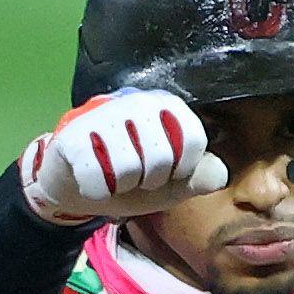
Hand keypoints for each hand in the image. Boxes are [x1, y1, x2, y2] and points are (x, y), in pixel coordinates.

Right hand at [19, 90, 228, 222]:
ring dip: (122, 185)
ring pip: (129, 168)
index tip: (167, 171)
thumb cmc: (128, 179)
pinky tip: (92, 179)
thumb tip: (219, 173)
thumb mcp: (170, 184)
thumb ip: (197, 178)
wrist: (76, 181)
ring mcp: (103, 114)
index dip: (183, 168)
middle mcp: (137, 102)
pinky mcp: (74, 135)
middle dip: (150, 180)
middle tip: (135, 175)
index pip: (194, 139)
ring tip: (114, 175)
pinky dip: (97, 191)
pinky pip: (97, 178)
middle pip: (162, 157)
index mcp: (166, 108)